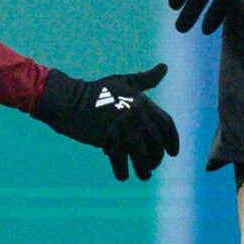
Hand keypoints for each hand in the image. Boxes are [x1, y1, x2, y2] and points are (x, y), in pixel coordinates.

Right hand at [31, 65, 182, 181]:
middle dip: (156, 158)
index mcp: (143, 101)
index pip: (167, 124)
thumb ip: (146, 79)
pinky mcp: (108, 141)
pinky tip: (123, 176)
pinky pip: (121, 163)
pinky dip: (123, 173)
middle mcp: (136, 115)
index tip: (172, 153)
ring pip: (142, 157)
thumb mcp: (124, 81)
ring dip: (144, 170)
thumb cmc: (98, 91)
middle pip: (156, 144)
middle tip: (152, 164)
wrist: (70, 101)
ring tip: (143, 174)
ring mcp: (123, 129)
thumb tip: (164, 67)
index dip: (172, 140)